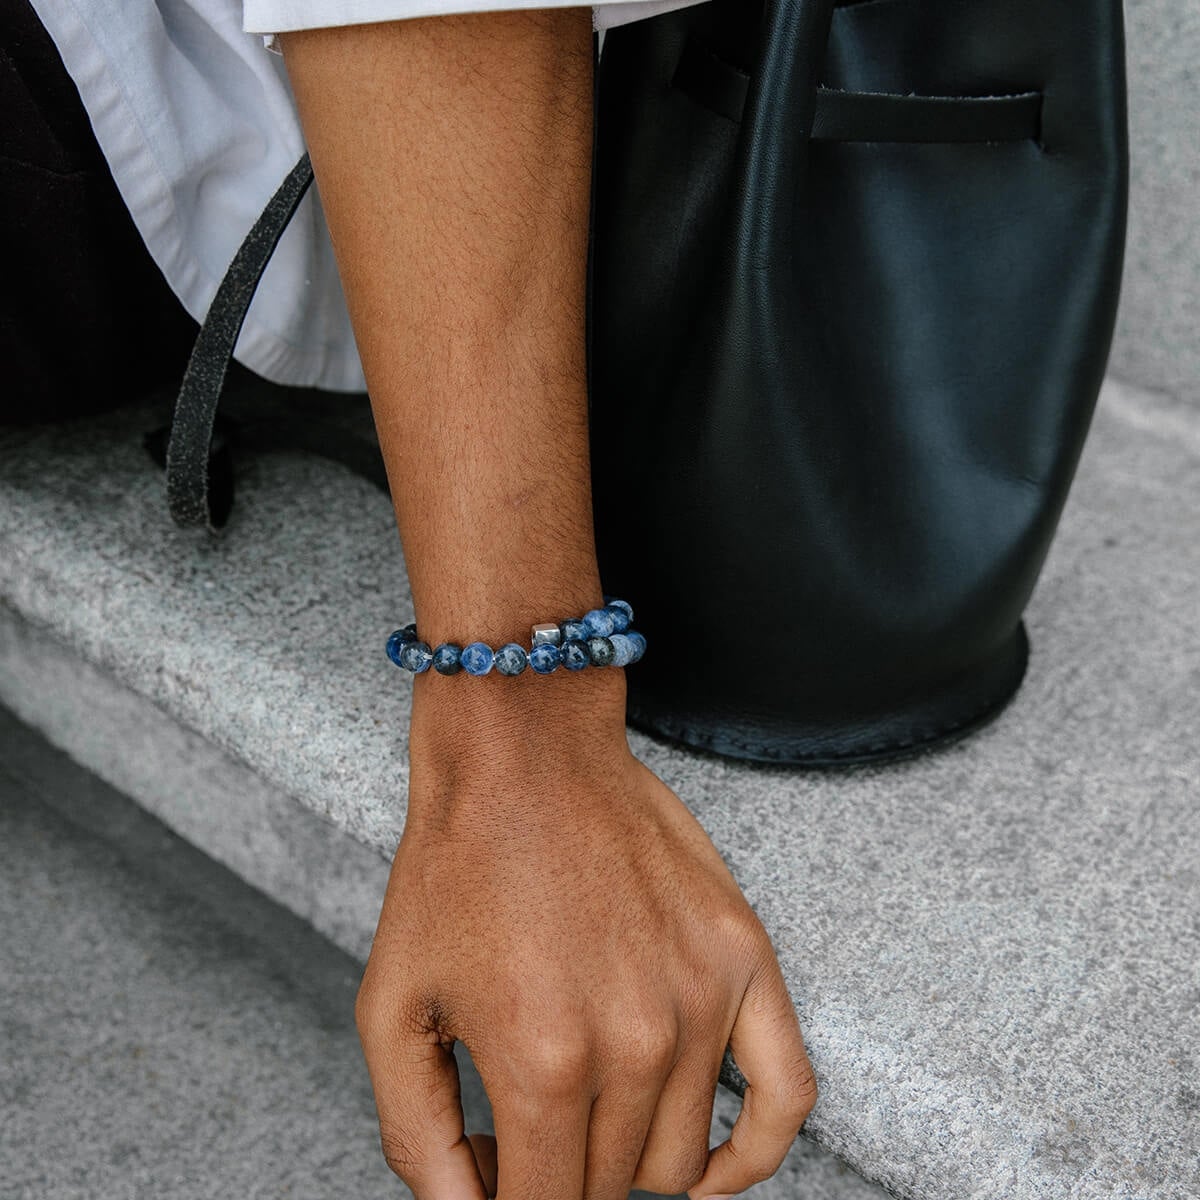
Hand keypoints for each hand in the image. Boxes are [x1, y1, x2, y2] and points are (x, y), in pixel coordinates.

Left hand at [354, 673, 816, 1199]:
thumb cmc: (456, 869)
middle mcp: (634, 1043)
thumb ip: (417, 1136)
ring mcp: (701, 999)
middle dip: (560, 1171)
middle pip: (612, 1187)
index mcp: (542, 1062)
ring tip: (586, 1099)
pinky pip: (788, 1096)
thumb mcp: (392, 1005)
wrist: (525, 758)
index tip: (496, 1165)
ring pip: (680, 1157)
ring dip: (627, 1152)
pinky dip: (752, 1156)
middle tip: (526, 1122)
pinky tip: (710, 1172)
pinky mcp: (743, 958)